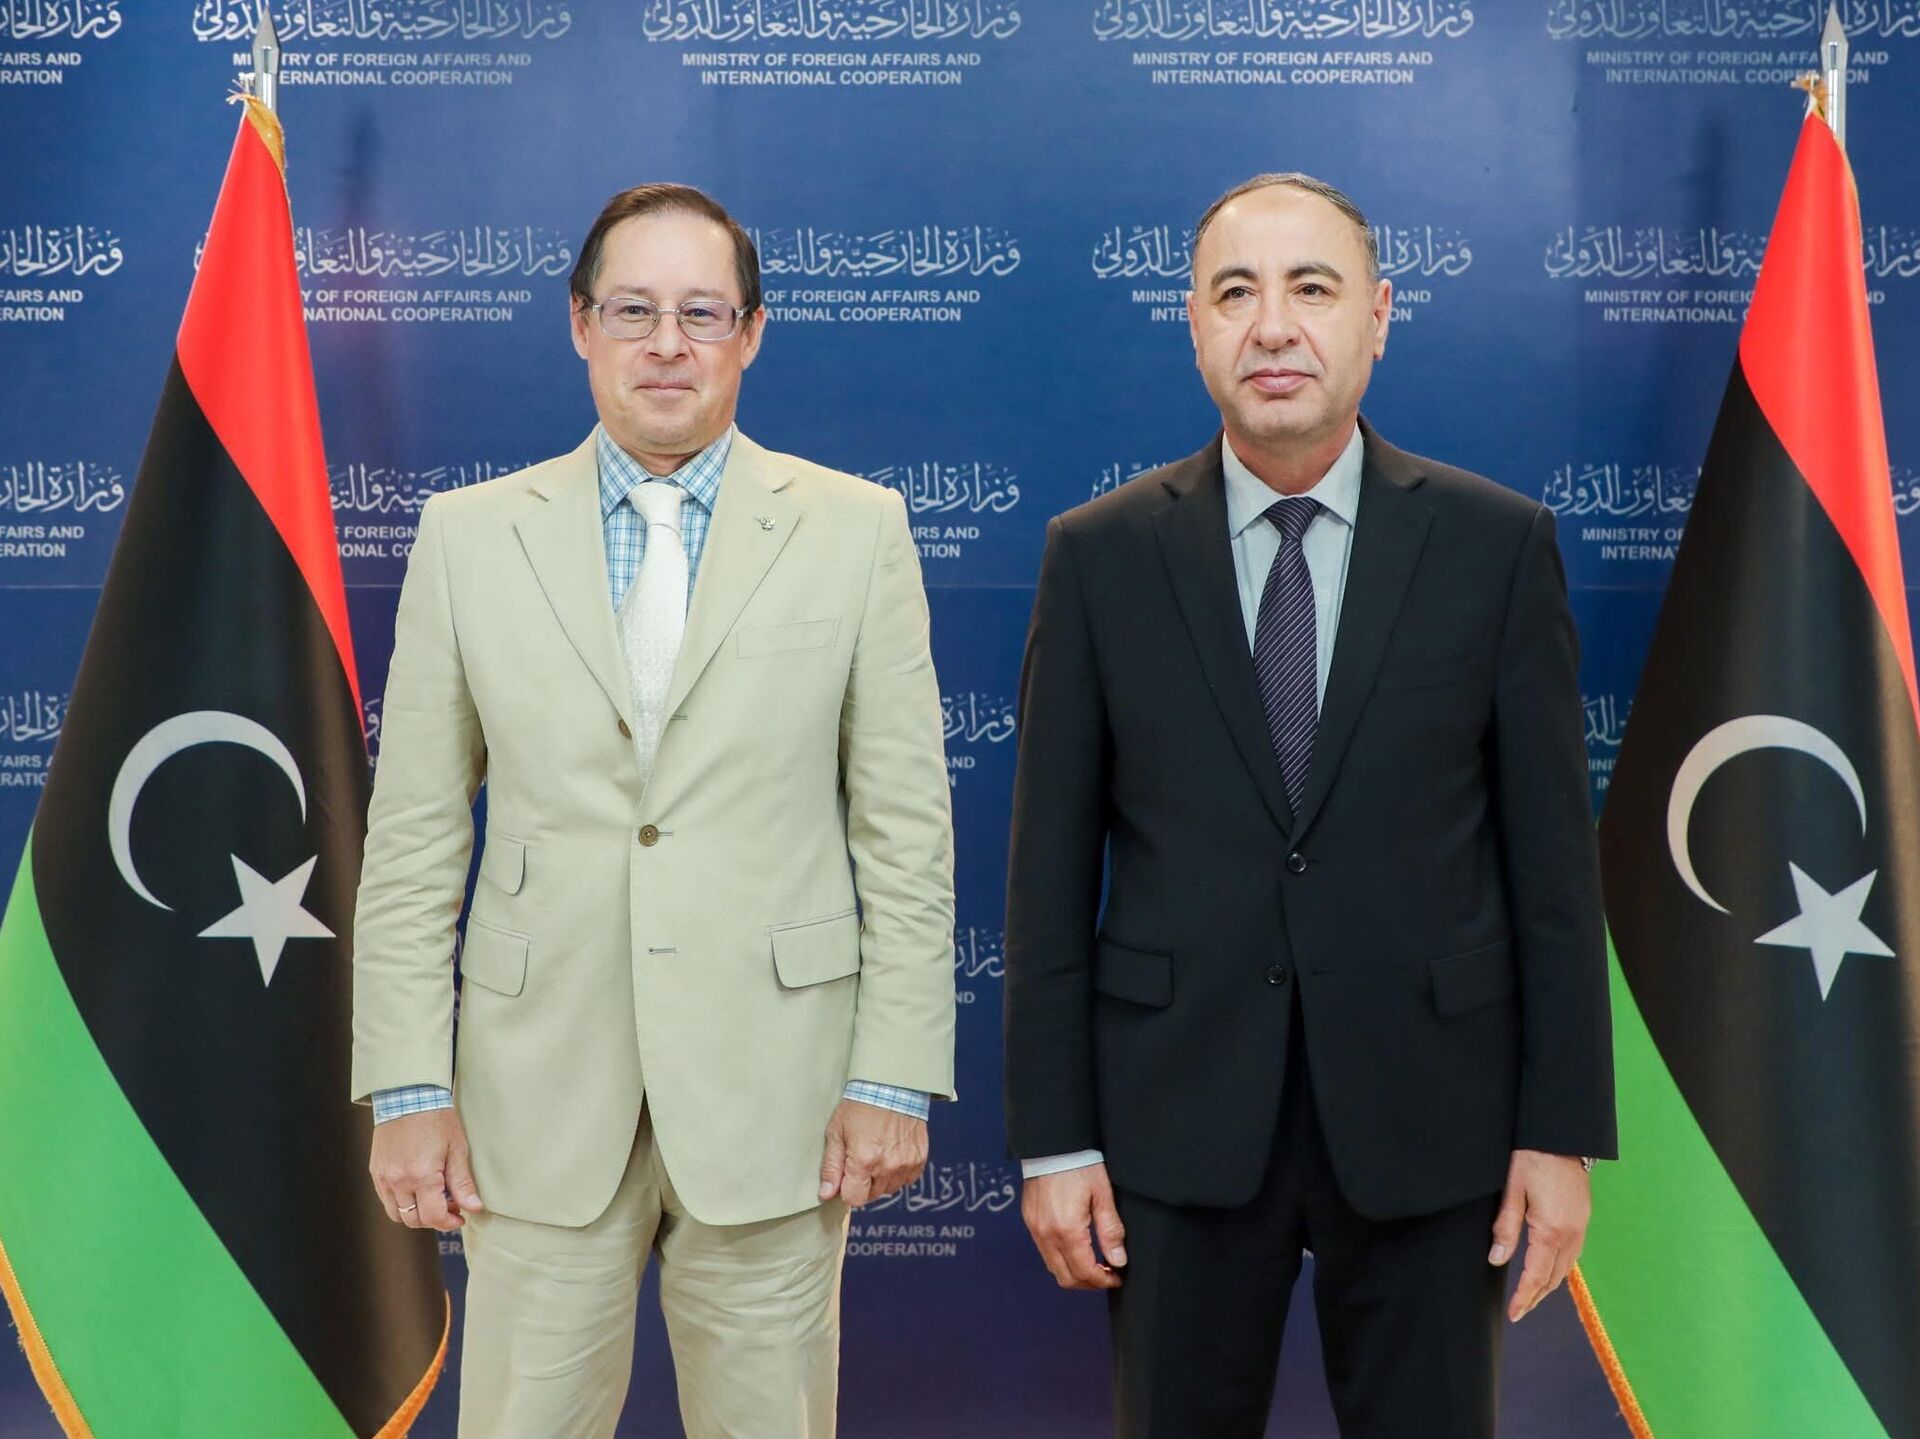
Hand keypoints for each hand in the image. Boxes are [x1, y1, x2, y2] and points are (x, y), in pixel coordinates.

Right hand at [369, 1107, 483, 1232]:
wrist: (409, 1095)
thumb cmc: (436, 1118)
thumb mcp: (457, 1149)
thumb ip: (463, 1182)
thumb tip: (474, 1207)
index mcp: (421, 1176)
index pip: (432, 1217)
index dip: (448, 1222)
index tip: (459, 1217)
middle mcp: (398, 1180)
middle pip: (413, 1220)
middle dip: (434, 1220)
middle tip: (450, 1207)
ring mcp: (384, 1177)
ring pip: (396, 1214)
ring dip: (416, 1214)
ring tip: (432, 1198)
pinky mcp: (376, 1171)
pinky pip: (386, 1199)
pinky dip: (401, 1202)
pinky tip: (416, 1189)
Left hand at [818, 1099, 928, 1206]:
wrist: (892, 1085)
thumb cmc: (861, 1104)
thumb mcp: (836, 1131)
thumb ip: (831, 1166)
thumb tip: (826, 1193)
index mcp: (864, 1161)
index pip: (853, 1199)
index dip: (845, 1189)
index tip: (845, 1175)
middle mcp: (888, 1166)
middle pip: (871, 1195)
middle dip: (863, 1183)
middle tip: (860, 1157)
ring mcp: (906, 1163)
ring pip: (889, 1188)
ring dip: (881, 1178)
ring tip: (877, 1151)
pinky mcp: (919, 1158)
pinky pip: (907, 1179)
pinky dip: (898, 1171)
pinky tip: (891, 1152)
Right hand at [1021, 1162, 1126, 1290]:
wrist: (1052, 1143)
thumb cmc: (1080, 1164)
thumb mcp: (1103, 1195)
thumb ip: (1110, 1231)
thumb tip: (1118, 1261)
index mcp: (1067, 1230)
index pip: (1084, 1272)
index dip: (1103, 1281)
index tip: (1117, 1278)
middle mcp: (1046, 1234)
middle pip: (1066, 1278)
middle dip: (1088, 1283)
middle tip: (1107, 1275)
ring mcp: (1035, 1228)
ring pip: (1053, 1268)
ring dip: (1074, 1273)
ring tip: (1094, 1264)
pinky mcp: (1030, 1221)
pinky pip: (1044, 1252)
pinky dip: (1061, 1259)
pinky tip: (1076, 1250)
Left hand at [1489, 1148, 1590, 1321]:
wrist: (1562, 1135)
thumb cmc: (1532, 1158)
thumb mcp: (1513, 1191)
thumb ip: (1505, 1228)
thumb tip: (1496, 1260)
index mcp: (1551, 1230)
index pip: (1536, 1275)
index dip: (1524, 1297)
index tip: (1514, 1314)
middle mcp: (1571, 1234)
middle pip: (1554, 1277)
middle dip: (1536, 1296)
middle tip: (1520, 1311)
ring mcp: (1581, 1226)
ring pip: (1566, 1268)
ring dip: (1548, 1284)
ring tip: (1531, 1296)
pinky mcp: (1583, 1218)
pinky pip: (1573, 1253)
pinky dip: (1559, 1268)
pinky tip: (1549, 1269)